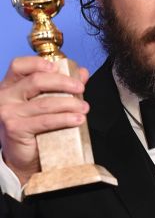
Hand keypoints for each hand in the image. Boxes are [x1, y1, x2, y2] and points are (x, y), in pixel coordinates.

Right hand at [0, 56, 89, 185]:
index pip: (19, 65)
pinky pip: (45, 120)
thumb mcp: (46, 99)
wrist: (23, 155)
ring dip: (69, 103)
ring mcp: (8, 112)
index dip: (38, 62)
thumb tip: (82, 72)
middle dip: (63, 82)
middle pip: (36, 80)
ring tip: (84, 107)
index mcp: (11, 84)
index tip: (57, 67)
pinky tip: (78, 119)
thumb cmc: (34, 124)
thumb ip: (63, 84)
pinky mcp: (15, 128)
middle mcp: (6, 96)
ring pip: (45, 102)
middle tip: (80, 87)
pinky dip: (65, 119)